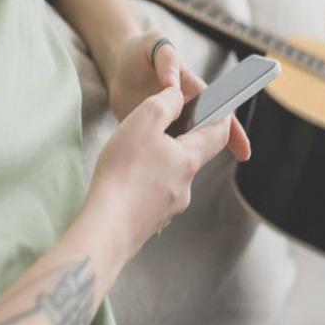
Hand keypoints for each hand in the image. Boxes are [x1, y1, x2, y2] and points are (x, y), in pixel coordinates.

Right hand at [87, 86, 232, 260]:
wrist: (105, 228)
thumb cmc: (123, 174)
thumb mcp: (144, 121)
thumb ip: (166, 103)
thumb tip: (178, 96)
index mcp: (190, 159)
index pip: (219, 133)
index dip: (219, 115)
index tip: (214, 106)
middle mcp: (186, 186)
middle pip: (192, 154)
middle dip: (179, 139)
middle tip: (156, 129)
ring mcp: (170, 207)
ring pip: (171, 176)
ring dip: (158, 162)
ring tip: (131, 157)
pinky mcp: (152, 221)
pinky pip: (154, 195)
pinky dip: (144, 185)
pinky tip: (124, 182)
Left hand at [107, 30, 250, 161]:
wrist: (116, 65)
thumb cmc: (142, 51)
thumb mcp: (155, 45)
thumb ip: (167, 59)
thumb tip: (172, 84)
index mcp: (195, 92)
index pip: (220, 114)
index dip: (234, 133)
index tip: (244, 153)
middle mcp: (185, 111)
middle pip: (202, 135)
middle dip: (204, 152)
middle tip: (191, 166)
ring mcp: (168, 124)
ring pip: (182, 146)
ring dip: (181, 158)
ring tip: (171, 172)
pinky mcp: (149, 133)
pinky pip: (158, 149)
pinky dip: (157, 159)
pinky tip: (149, 168)